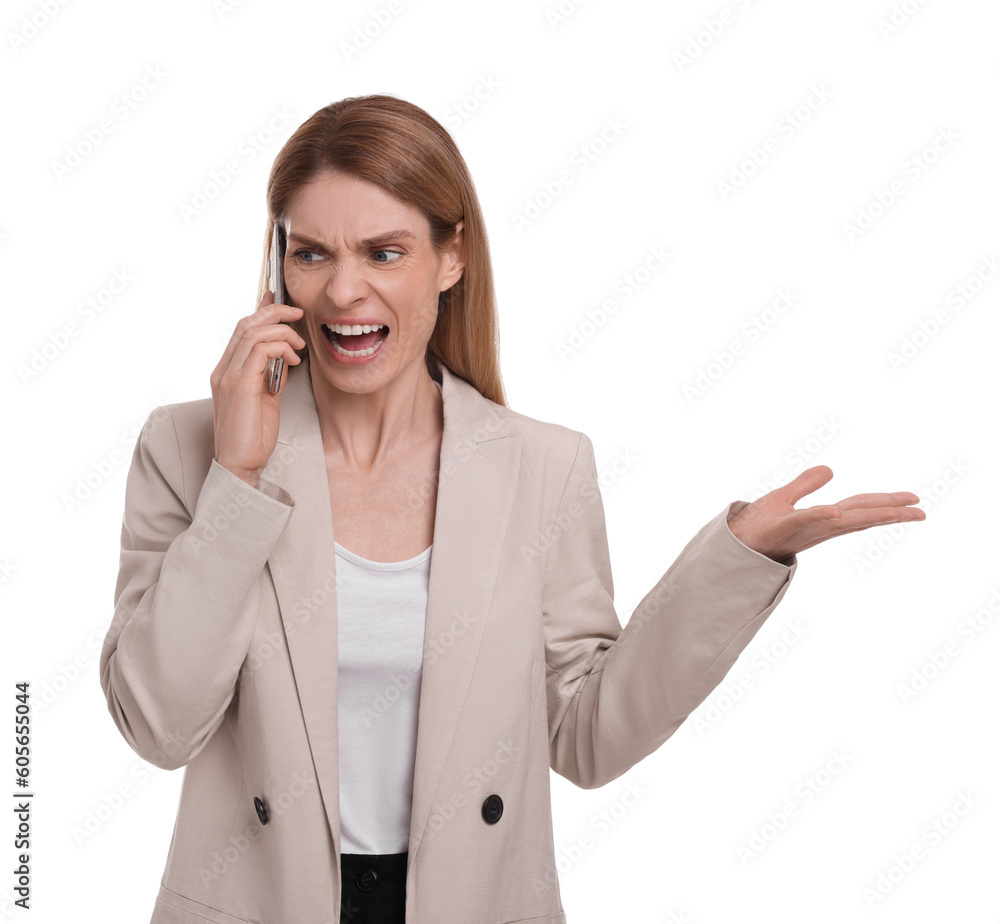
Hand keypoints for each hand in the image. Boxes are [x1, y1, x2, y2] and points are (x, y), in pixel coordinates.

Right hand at [210, 289, 305, 486]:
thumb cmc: (253, 437)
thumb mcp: (266, 399)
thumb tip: (286, 355)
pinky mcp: (240, 386)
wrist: (240, 465)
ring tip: (299, 345)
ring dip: (282, 331)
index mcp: (227, 371)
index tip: (281, 301)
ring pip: (252, 332)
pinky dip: (280, 348)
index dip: (262, 311)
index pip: (242, 330)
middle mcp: (223, 369)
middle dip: (274, 311)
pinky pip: (259, 350)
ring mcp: (228, 376)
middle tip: (298, 313)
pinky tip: (293, 359)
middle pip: (246, 323)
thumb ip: (271, 375)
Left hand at [727, 465, 925, 563]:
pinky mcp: (779, 529)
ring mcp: (801, 530)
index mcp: (821, 519)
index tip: (915, 501)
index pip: (860, 508)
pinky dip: (817, 517)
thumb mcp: (784, 497)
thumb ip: (805, 485)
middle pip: (858, 516)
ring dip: (866, 515)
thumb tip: (830, 470)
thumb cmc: (756, 525)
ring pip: (838, 521)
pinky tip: (833, 512)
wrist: (731, 544)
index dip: (886, 503)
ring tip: (894, 512)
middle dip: (890, 513)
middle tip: (921, 511)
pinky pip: (800, 522)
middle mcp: (817, 527)